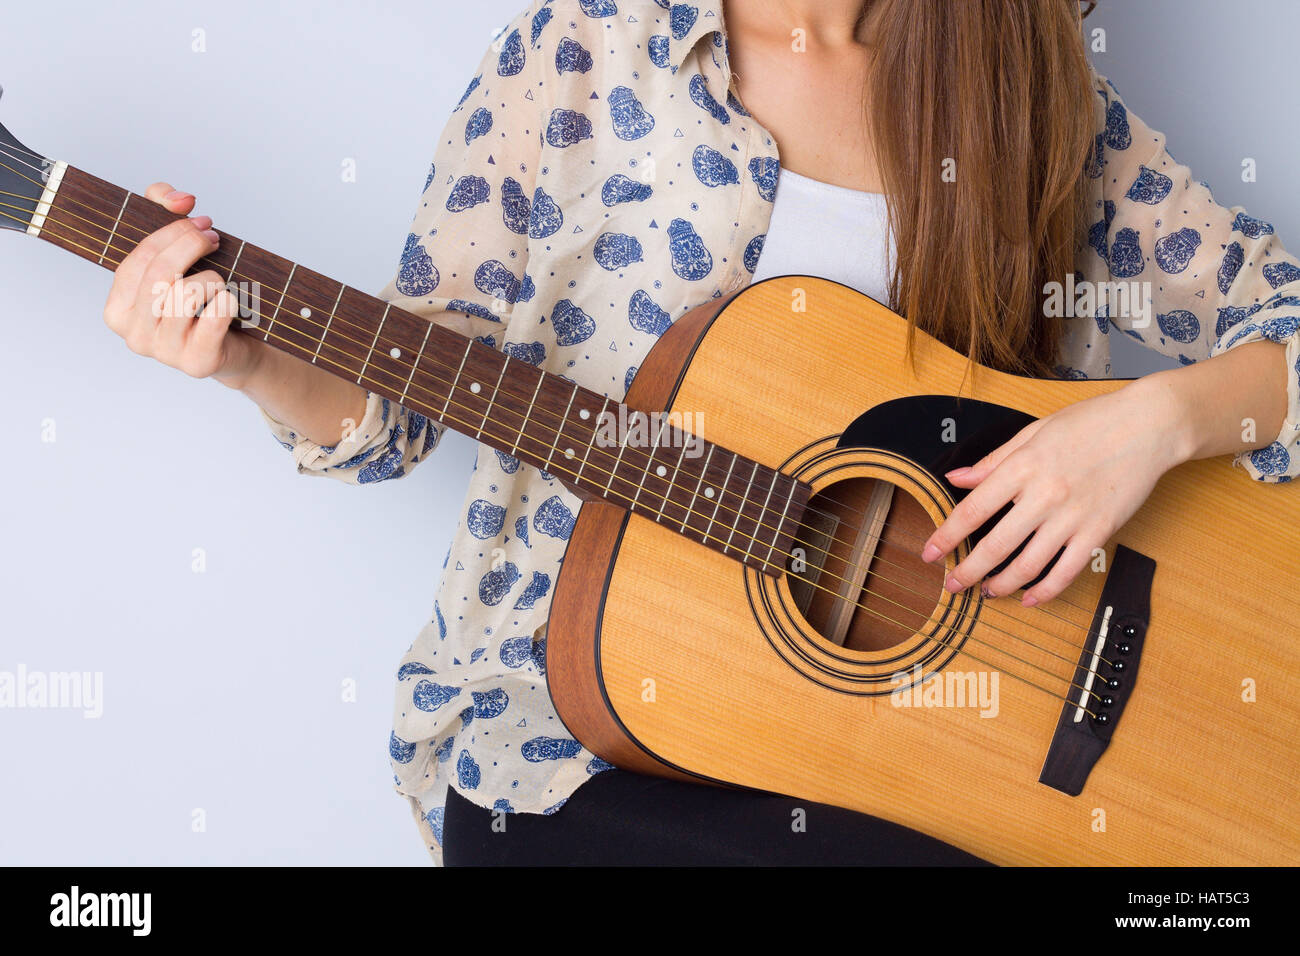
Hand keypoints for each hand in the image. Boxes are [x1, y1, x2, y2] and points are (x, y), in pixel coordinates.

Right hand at [102, 182, 266, 390]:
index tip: (199, 221)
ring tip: (220, 282)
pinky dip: (229, 302)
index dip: (170, 233)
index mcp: (118, 309)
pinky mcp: (196, 363)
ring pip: (187, 295)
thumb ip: (164, 210)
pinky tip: (231, 303)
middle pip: (160, 274)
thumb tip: (180, 199)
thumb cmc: (202, 301)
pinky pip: (215, 317)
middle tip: (214, 238)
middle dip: (192, 246)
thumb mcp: (177, 253)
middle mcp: (135, 335)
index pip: (138, 260)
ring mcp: (164, 353)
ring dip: (212, 278)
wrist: (235, 348)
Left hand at [920, 379, 1191, 605]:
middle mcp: (1044, 495)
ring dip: (1002, 585)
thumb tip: (957, 478)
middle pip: (995, 545)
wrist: (1148, 425)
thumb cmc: (1091, 423)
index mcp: (1023, 467)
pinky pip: (1066, 571)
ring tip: (987, 592)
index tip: (929, 554)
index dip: (945, 537)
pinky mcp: (1099, 531)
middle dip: (968, 571)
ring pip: (1028, 565)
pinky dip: (1044, 591)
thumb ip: (993, 461)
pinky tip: (1028, 597)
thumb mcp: (1034, 432)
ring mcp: (1073, 517)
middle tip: (952, 585)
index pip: (972, 510)